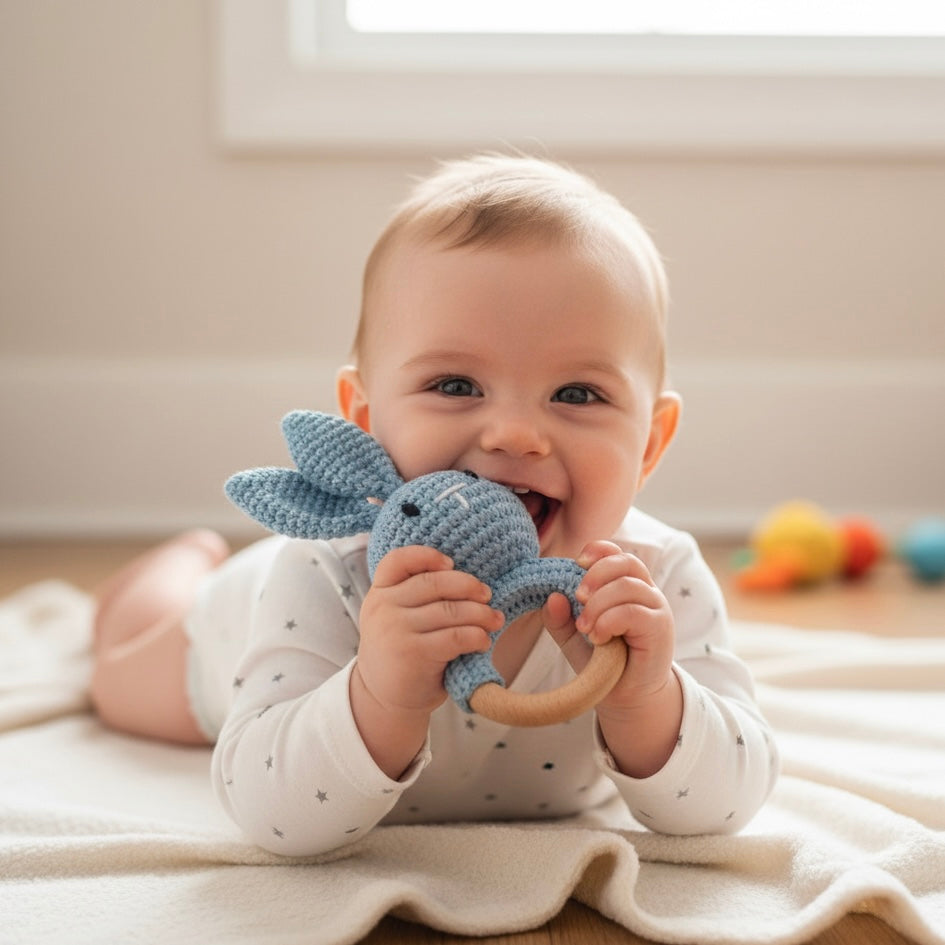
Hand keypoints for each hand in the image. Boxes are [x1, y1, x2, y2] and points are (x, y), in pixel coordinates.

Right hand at [355, 545, 503, 716]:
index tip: (451, 563)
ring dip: (481, 613)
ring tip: (495, 620)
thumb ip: (414, 595)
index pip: (398, 560)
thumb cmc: (400, 651)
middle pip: (435, 582)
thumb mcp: (395, 617)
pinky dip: (477, 636)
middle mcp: (384, 607)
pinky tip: (483, 641)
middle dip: (468, 586)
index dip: (427, 556)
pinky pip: (456, 636)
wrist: (382, 698)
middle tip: (487, 594)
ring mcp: (396, 629)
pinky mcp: (413, 653)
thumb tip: (468, 579)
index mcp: (380, 592)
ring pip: (450, 610)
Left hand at [542, 540, 681, 777]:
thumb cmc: (602, 662)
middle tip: (577, 598)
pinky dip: (609, 621)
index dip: (598, 551)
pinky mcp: (660, 628)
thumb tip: (551, 596)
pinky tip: (598, 637)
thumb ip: (560, 618)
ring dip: (599, 604)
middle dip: (596, 575)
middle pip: (625, 561)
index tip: (576, 563)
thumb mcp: (573, 638)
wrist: (626, 697)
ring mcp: (656, 608)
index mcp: (625, 585)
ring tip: (585, 628)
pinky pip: (634, 612)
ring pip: (628, 585)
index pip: (617, 553)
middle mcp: (645, 591)